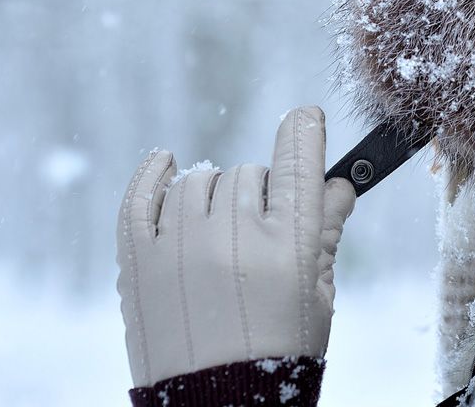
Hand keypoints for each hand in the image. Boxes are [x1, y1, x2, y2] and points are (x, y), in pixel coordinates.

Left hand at [116, 106, 356, 387]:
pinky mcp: (137, 260)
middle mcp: (232, 236)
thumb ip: (325, 234)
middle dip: (261, 194)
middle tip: (261, 231)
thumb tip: (338, 185)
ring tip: (220, 230)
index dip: (305, 132)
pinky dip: (154, 173)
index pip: (298, 163)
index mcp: (288, 246)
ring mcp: (178, 245)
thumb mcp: (317, 298)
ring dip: (215, 193)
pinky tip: (167, 163)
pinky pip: (141, 195)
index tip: (306, 118)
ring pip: (200, 180)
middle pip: (249, 175)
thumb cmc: (278, 357)